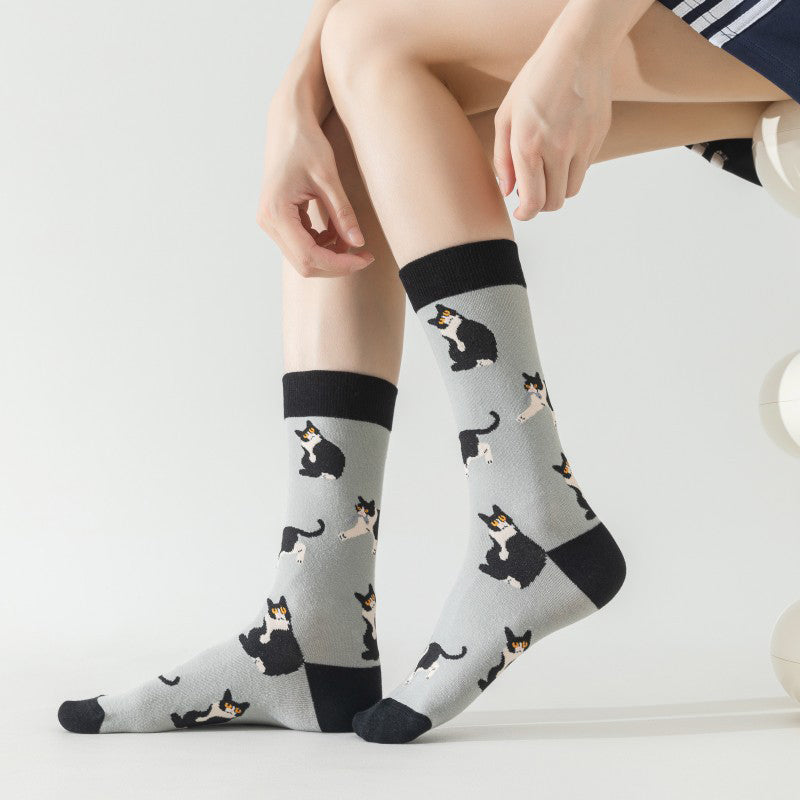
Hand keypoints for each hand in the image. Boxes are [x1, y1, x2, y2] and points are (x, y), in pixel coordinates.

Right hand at [258, 90, 373, 276]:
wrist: (288, 125)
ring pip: (303, 258)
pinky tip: (337, 231)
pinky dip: (322, 245)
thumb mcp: (328, 177)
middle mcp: (268, 222)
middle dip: (336, 264)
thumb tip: (359, 244)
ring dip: (330, 255)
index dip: (339, 264)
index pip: (309, 256)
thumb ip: (343, 213)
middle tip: (365, 255)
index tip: (365, 258)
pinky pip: (301, 245)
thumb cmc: (306, 143)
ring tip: (351, 239)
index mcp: (276, 212)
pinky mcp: (278, 221)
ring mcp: (270, 223)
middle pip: (304, 264)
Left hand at [493, 36, 612, 218]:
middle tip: (532, 193)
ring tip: (547, 172)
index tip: (522, 211)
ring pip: (571, 190)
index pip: (533, 202)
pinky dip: (572, 169)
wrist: (579, 50)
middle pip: (554, 202)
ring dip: (557, 189)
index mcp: (529, 145)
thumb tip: (508, 190)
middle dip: (540, 205)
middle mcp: (558, 149)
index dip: (526, 214)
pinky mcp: (599, 138)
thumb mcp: (506, 116)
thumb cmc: (536, 80)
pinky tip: (563, 149)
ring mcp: (582, 145)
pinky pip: (585, 168)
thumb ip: (503, 158)